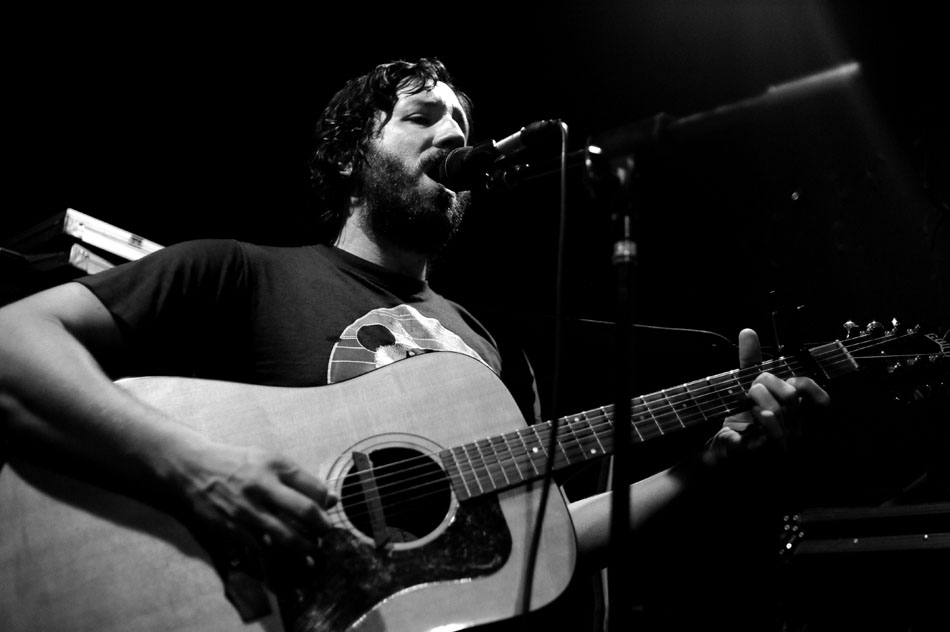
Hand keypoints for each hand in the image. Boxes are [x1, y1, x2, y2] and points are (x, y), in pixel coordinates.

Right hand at [170, 440, 336, 557]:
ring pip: (285, 536)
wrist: (192, 469)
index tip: (326, 512)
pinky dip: (276, 556)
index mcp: (275, 465)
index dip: (326, 504)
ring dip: (304, 549)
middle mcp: (262, 486)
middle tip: (325, 535)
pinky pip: (260, 548)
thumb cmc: (237, 463)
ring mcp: (246, 510)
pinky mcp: (231, 528)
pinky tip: (284, 559)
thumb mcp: (270, 460)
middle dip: (321, 528)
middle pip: (305, 512)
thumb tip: (331, 498)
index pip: (314, 488)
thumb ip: (300, 478)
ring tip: (311, 553)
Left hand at [704, 328, 829, 465]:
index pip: (807, 390)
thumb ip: (749, 363)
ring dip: (759, 398)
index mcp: (791, 412)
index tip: (779, 373)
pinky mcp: (766, 455)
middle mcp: (792, 428)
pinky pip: (773, 434)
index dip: (802, 380)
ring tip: (747, 401)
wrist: (718, 452)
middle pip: (790, 395)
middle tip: (750, 388)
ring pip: (779, 411)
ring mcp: (783, 444)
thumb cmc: (737, 422)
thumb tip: (748, 331)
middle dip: (767, 383)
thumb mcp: (742, 390)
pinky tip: (755, 415)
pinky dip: (764, 419)